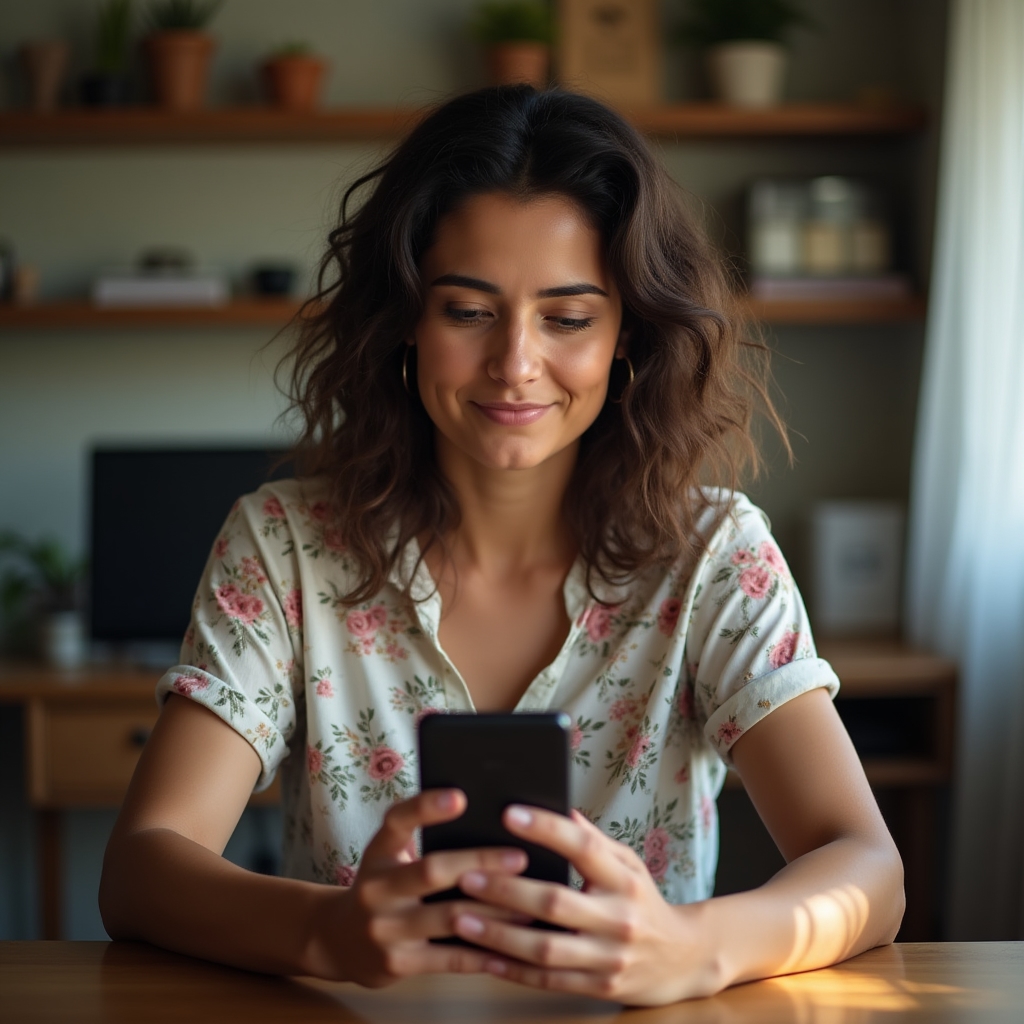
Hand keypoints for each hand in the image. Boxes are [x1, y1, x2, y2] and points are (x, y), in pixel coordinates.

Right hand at [309, 789, 528, 986]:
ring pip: (448, 917)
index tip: (461, 795)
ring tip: (529, 905)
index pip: (398, 821)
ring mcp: (384, 928)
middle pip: (432, 870)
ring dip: (493, 912)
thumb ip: (422, 835)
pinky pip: (450, 958)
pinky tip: (511, 947)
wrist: (337, 940)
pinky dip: (484, 953)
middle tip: (520, 857)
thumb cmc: (382, 886)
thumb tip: (486, 816)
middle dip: (480, 863)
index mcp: (379, 851)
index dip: (427, 806)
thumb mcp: (388, 855)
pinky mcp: (396, 964)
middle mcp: (377, 887)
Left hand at [449, 808, 719, 1004]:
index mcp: (624, 879)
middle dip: (506, 890)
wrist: (684, 959)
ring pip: (545, 949)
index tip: (509, 813)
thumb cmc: (643, 901)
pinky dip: (512, 970)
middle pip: (555, 903)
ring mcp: (609, 957)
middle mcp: (619, 918)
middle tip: (467, 875)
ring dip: (499, 935)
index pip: (583, 847)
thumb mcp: (628, 863)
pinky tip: (482, 957)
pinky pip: (548, 981)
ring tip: (461, 918)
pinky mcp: (599, 987)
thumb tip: (559, 808)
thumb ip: (592, 840)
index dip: (546, 829)